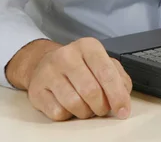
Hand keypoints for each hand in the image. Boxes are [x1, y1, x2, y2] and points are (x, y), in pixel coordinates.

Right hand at [5, 38, 131, 121]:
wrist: (44, 64)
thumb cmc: (80, 66)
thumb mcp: (102, 63)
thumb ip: (118, 77)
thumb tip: (123, 98)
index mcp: (88, 46)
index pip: (106, 72)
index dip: (117, 95)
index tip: (123, 110)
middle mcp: (67, 55)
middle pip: (91, 91)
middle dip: (101, 107)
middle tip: (102, 108)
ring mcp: (49, 71)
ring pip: (75, 104)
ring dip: (85, 112)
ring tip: (86, 106)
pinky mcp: (37, 89)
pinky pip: (58, 113)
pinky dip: (67, 115)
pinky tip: (68, 105)